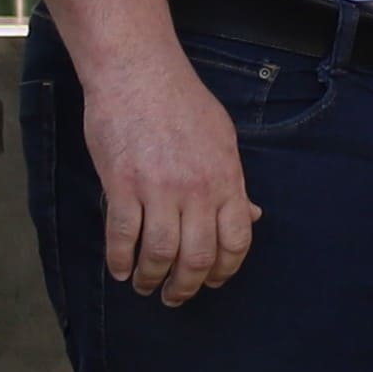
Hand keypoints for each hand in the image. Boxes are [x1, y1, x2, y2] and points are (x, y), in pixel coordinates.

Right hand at [80, 47, 258, 304]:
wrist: (139, 75)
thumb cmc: (182, 103)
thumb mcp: (223, 140)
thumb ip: (235, 183)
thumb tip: (252, 216)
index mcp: (227, 181)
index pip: (236, 241)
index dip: (225, 270)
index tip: (212, 281)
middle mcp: (197, 191)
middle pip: (198, 257)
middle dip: (187, 286)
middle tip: (175, 297)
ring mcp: (159, 190)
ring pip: (160, 253)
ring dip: (152, 278)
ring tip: (146, 287)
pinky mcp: (123, 185)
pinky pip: (123, 235)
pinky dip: (121, 260)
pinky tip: (120, 270)